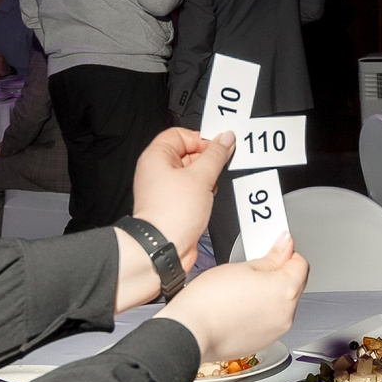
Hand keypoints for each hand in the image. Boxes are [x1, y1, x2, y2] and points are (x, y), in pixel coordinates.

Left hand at [129, 127, 232, 265]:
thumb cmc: (171, 214)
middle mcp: (157, 170)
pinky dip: (202, 192)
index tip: (218, 148)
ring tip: (208, 188)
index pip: (181, 134)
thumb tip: (225, 139)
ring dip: (206, 178)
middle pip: (187, 153)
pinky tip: (206, 199)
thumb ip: (215, 155)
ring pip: (192, 172)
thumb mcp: (201, 177)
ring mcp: (164, 188)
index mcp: (156, 156)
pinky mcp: (173, 204)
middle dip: (206, 161)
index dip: (201, 139)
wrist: (164, 247)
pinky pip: (191, 189)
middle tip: (218, 167)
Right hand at [164, 236, 309, 364]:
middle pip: (292, 286)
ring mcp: (276, 331)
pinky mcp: (263, 342)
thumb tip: (285, 246)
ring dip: (268, 296)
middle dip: (276, 275)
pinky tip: (238, 308)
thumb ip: (271, 257)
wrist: (191, 331)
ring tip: (240, 292)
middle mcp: (287, 314)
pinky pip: (268, 322)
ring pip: (280, 305)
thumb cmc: (210, 301)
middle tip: (251, 271)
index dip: (285, 254)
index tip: (272, 251)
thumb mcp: (242, 266)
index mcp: (286, 290)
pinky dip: (259, 314)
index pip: (300, 264)